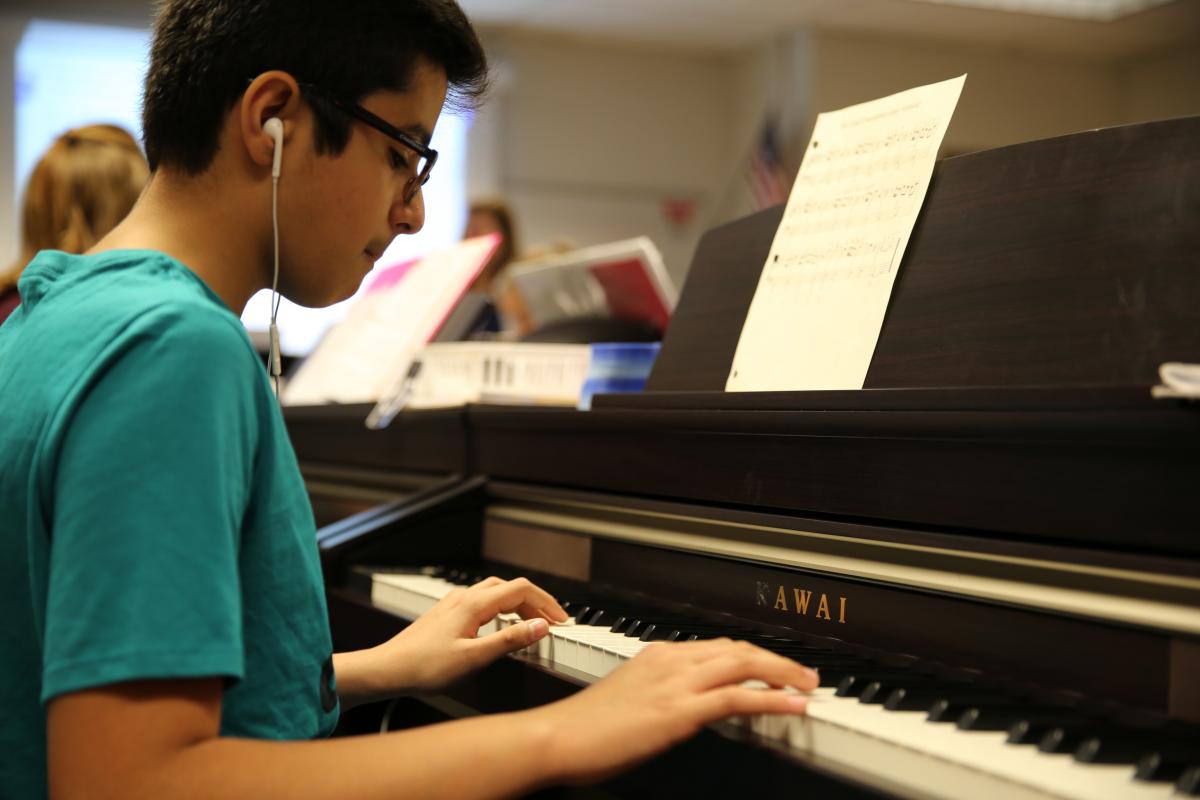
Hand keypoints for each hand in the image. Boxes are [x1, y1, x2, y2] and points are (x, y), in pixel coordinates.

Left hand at [371, 576, 567, 693]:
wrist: (387, 669)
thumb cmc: (425, 667)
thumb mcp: (475, 658)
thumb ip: (510, 640)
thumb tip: (540, 626)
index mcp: (474, 604)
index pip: (521, 589)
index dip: (546, 602)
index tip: (561, 620)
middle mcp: (464, 597)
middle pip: (510, 587)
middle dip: (535, 601)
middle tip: (552, 622)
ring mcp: (453, 603)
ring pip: (495, 592)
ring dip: (518, 603)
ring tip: (532, 622)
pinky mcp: (446, 613)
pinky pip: (482, 601)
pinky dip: (501, 607)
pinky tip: (500, 624)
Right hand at [535, 638, 819, 783]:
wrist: (558, 736)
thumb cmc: (587, 728)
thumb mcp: (631, 700)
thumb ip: (662, 696)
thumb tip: (689, 709)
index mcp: (658, 655)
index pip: (718, 647)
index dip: (753, 656)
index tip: (775, 667)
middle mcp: (671, 660)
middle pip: (738, 648)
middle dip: (777, 659)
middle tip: (805, 674)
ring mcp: (676, 683)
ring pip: (743, 664)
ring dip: (783, 672)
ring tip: (808, 684)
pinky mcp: (679, 710)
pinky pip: (737, 697)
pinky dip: (771, 697)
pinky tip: (792, 702)